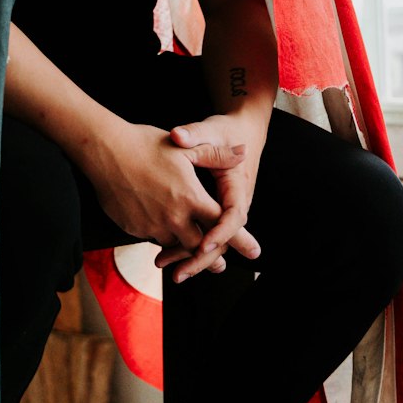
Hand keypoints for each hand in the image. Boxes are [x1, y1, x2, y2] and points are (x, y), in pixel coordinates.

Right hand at [77, 119, 246, 256]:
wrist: (105, 151)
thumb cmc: (145, 144)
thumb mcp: (185, 147)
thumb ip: (216, 155)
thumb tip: (243, 152)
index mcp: (189, 197)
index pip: (221, 224)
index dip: (239, 239)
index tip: (254, 252)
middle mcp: (173, 217)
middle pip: (199, 246)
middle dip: (212, 257)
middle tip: (220, 265)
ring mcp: (151, 225)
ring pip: (175, 245)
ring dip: (185, 247)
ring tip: (192, 251)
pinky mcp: (133, 228)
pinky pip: (153, 238)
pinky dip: (162, 237)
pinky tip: (163, 229)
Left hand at [157, 112, 265, 281]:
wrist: (240, 132)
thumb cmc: (225, 131)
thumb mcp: (211, 130)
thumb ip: (194, 134)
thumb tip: (177, 135)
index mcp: (236, 186)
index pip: (233, 217)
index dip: (218, 234)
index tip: (201, 246)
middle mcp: (234, 204)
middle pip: (221, 239)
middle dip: (201, 258)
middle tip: (178, 272)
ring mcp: (224, 210)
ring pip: (211, 241)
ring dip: (188, 255)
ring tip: (161, 264)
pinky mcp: (214, 211)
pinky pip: (203, 233)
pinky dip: (185, 244)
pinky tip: (163, 251)